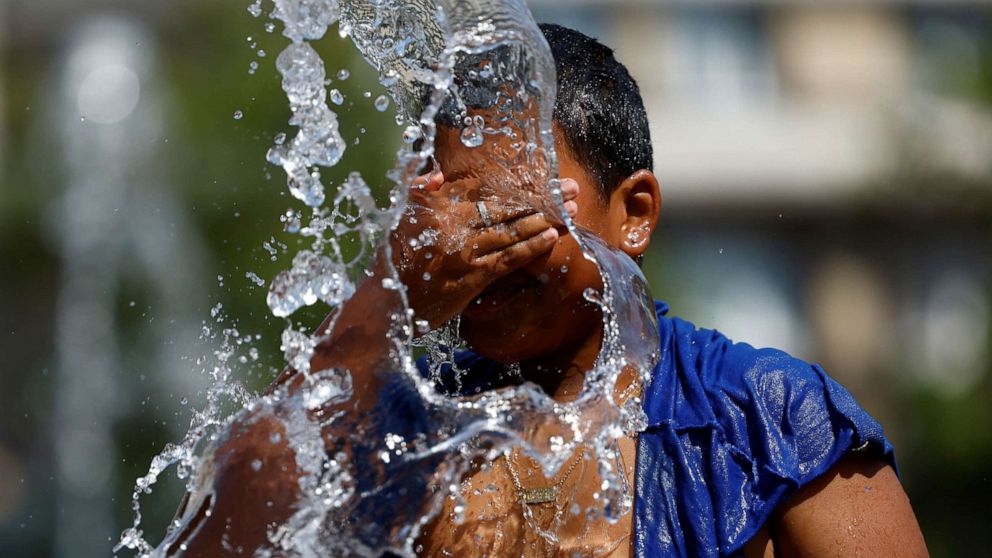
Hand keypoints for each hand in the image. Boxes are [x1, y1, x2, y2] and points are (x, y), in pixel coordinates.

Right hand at [389, 171, 578, 329]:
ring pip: (511, 230)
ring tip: (569, 210)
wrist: (384, 304)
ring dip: (544, 219)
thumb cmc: (390, 263)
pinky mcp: (472, 277)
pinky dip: (530, 247)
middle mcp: (451, 224)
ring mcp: (463, 250)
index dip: (518, 183)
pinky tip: (550, 238)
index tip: (542, 177)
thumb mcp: (397, 219)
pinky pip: (508, 258)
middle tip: (571, 189)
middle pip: (506, 206)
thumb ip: (415, 191)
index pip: (486, 190)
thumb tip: (436, 175)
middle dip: (543, 197)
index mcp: (435, 205)